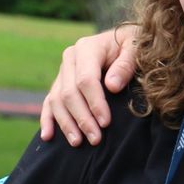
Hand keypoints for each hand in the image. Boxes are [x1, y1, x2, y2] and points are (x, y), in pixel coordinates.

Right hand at [38, 25, 139, 145]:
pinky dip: (47, 120)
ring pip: (57, 100)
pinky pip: (49, 103)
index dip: (95, 103)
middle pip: (69, 93)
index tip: (106, 122)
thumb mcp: (135, 49)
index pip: (86, 79)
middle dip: (82, 118)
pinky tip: (48, 136)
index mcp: (87, 48)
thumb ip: (125, 65)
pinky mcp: (60, 83)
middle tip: (96, 139)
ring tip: (78, 142)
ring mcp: (63, 72)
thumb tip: (112, 86)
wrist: (124, 41)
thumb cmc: (133, 46)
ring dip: (66, 123)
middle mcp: (70, 59)